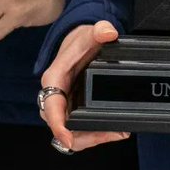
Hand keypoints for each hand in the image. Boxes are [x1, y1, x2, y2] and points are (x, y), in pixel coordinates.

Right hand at [39, 22, 128, 152]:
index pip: (51, 106)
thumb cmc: (81, 42)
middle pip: (61, 127)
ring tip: (118, 133)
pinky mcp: (73, 111)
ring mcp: (64, 106)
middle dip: (84, 137)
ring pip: (71, 133)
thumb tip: (109, 32)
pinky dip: (95, 134)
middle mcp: (54, 96)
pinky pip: (80, 130)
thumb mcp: (91, 33)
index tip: (68, 139)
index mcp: (53, 79)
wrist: (80, 45)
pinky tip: (114, 131)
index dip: (58, 125)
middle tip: (111, 134)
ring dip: (93, 138)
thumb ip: (100, 30)